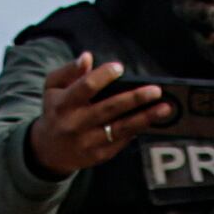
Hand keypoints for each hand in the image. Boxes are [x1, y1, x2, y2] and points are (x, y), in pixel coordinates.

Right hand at [28, 56, 169, 178]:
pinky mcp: (99, 155)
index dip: (103, 76)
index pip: (85, 87)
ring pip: (120, 129)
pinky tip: (153, 120)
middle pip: (109, 109)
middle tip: (155, 91)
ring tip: (165, 108)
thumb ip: (68, 71)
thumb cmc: (56, 110)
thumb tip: (87, 57)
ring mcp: (88, 142)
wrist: (49, 151)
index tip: (120, 67)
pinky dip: (138, 130)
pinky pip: (122, 141)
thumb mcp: (52, 87)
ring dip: (144, 118)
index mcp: (64, 104)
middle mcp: (76, 124)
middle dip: (134, 99)